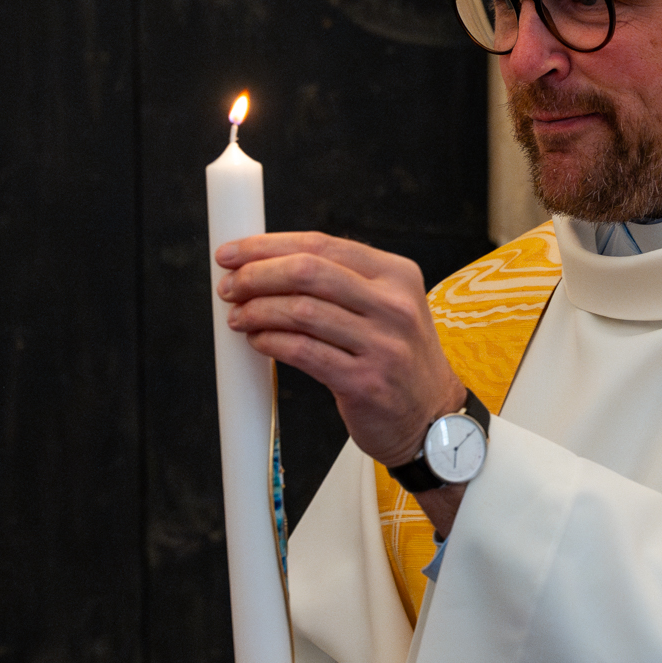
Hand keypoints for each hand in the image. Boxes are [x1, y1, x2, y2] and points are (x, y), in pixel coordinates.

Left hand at [217, 234, 466, 468]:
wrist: (431, 417)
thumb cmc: (398, 358)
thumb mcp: (389, 306)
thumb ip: (342, 282)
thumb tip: (267, 265)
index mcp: (397, 275)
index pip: (321, 244)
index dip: (267, 245)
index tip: (233, 253)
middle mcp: (394, 305)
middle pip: (307, 272)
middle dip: (256, 275)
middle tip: (230, 287)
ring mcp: (382, 345)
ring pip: (300, 311)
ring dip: (257, 311)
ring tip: (238, 316)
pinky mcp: (365, 383)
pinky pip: (303, 352)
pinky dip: (270, 343)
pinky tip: (258, 341)